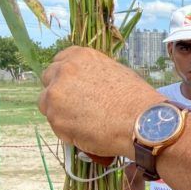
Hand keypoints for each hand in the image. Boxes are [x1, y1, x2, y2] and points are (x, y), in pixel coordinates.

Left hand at [38, 47, 161, 158]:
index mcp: (79, 57)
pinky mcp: (56, 120)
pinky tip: (87, 133)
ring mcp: (56, 96)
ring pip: (47, 105)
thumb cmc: (137, 98)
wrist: (143, 121)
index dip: (66, 76)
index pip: (59, 61)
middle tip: (76, 106)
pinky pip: (56, 125)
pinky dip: (67, 130)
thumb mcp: (116, 72)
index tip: (74, 87)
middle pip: (48, 80)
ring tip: (84, 122)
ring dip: (60, 112)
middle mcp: (64, 72)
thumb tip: (86, 84)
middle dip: (59, 92)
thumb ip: (93, 74)